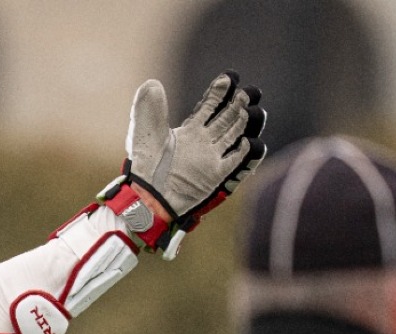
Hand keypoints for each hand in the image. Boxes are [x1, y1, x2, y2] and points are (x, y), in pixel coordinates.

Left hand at [113, 72, 266, 257]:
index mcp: (189, 131)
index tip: (230, 76)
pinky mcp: (217, 176)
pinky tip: (249, 141)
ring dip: (246, 122)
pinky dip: (248, 152)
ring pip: (237, 135)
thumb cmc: (144, 165)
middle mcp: (204, 142)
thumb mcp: (145, 132)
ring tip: (251, 110)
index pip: (210, 106)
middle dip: (240, 103)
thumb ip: (149, 108)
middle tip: (249, 91)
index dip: (220, 91)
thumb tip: (152, 83)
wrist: (148, 195)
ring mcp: (212, 158)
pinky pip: (239, 161)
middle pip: (228, 118)